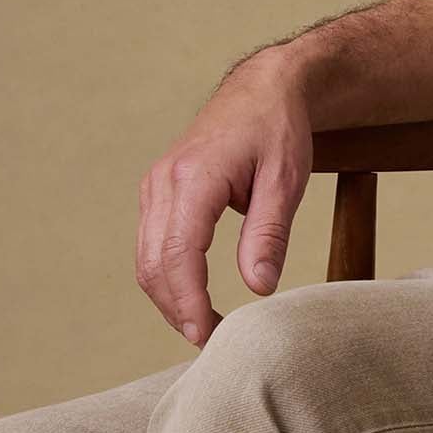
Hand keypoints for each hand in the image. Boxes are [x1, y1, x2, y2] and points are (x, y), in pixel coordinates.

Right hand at [136, 57, 314, 345]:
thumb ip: (269, 234)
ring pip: (147, 259)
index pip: (179, 254)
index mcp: (195, 177)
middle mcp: (164, 182)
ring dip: (170, 299)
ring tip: (206, 327)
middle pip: (154, 263)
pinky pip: (151, 246)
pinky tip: (193, 298)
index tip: (208, 336)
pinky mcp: (158, 193)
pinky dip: (167, 278)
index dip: (189, 302)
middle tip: (213, 343)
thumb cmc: (278, 129)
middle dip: (178, 310)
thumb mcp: (286, 181)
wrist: (263, 89)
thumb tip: (260, 288)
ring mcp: (155, 187)